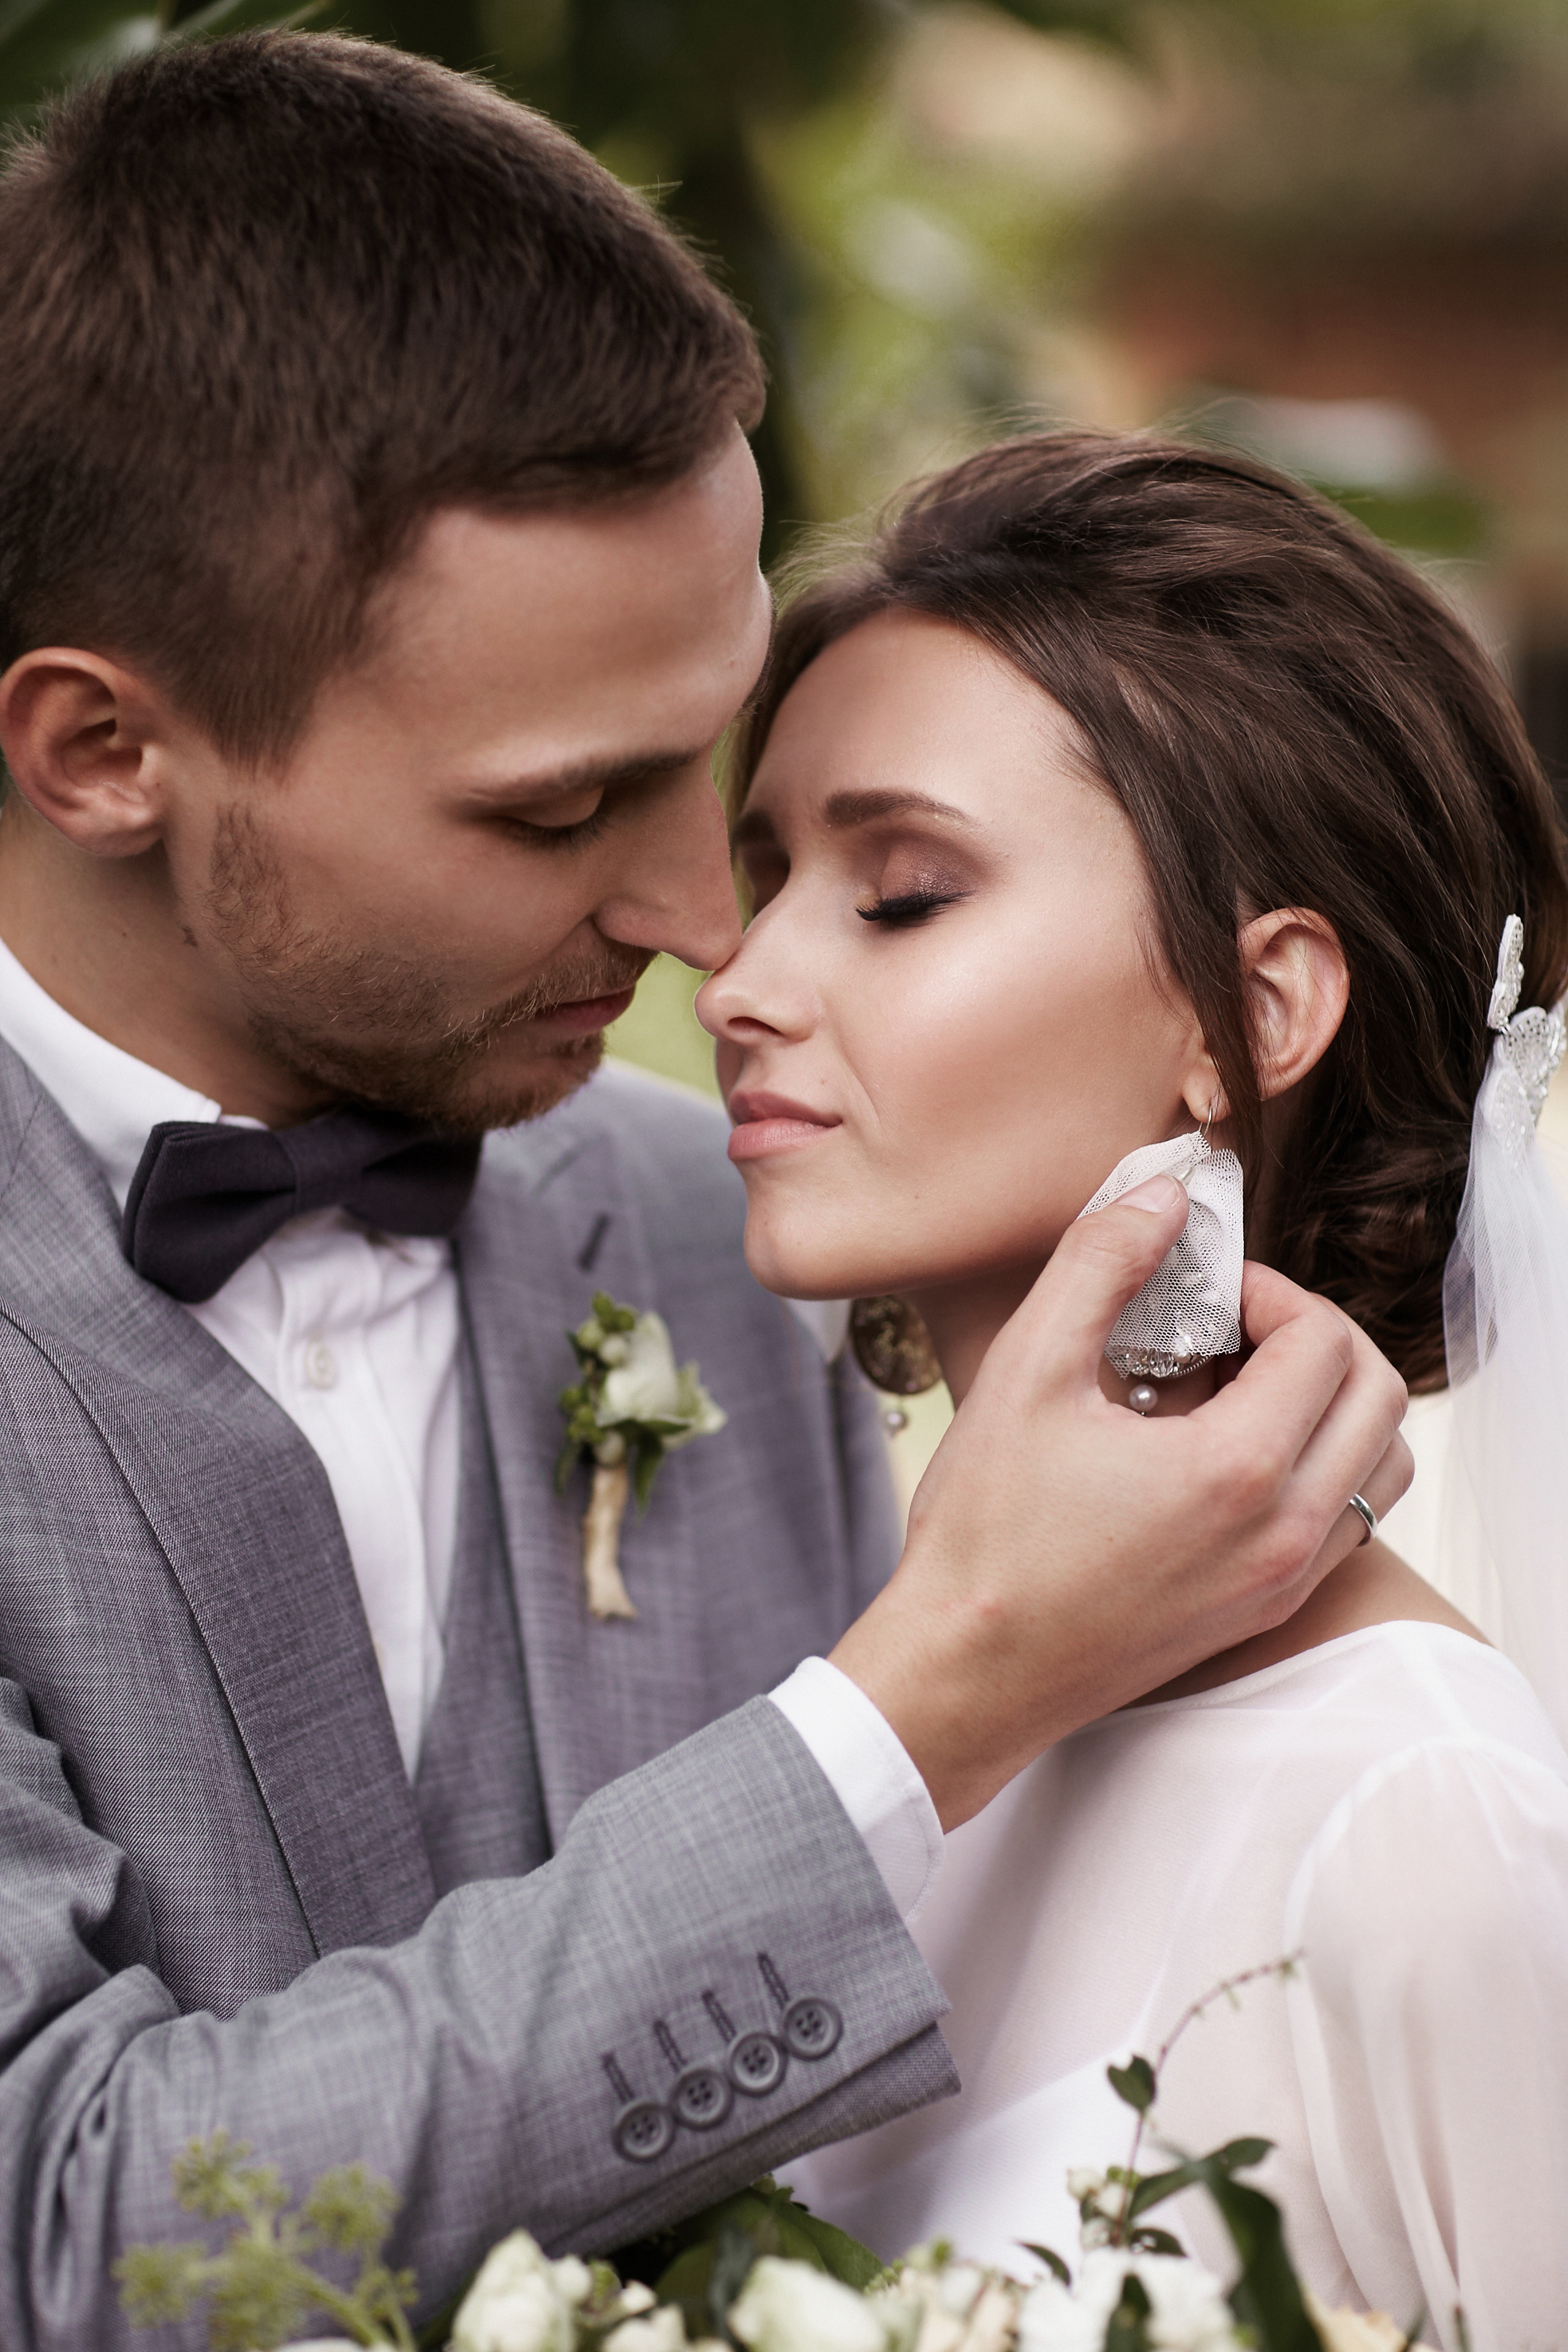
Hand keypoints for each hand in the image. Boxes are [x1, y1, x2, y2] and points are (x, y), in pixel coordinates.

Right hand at [829, 1175, 1411, 1829]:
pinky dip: (1320, 1467)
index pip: (1322, 1340)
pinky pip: (1348, 1522)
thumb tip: (1164, 1197)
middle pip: (1376, 1395)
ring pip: (1380, 1463)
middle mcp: (1283, 1532)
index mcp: (1235, 1470)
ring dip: (1332, 1403)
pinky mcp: (1266, 1611)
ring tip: (1239, 1386)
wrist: (968, 1671)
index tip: (1202, 1291)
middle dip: (1314, 1336)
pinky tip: (1229, 1453)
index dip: (1267, 1291)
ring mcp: (1284, 1581)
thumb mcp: (1027, 1368)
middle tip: (1231, 1326)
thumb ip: (1101, 1263)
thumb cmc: (986, 1531)